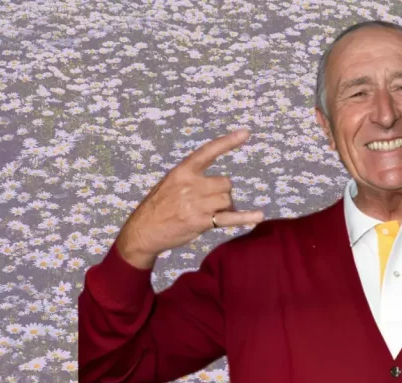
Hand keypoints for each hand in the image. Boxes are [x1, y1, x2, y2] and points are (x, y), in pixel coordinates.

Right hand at [116, 129, 264, 267]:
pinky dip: (246, 217)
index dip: (228, 142)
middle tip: (210, 205)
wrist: (143, 231)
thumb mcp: (171, 183)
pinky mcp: (201, 221)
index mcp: (182, 171)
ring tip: (208, 215)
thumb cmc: (159, 206)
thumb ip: (194, 180)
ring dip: (224, 208)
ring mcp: (196, 203)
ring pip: (228, 200)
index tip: (246, 133)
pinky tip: (259, 215)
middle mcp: (190, 184)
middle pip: (226, 183)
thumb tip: (223, 188)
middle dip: (222, 194)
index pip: (208, 151)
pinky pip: (230, 218)